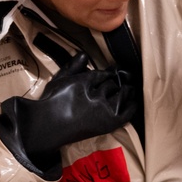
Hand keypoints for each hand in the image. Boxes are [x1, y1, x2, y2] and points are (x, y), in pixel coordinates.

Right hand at [0, 53, 137, 168]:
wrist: (47, 128)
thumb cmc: (50, 103)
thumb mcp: (59, 80)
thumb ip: (73, 67)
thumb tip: (84, 53)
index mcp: (85, 83)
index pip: (104, 74)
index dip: (111, 72)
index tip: (115, 71)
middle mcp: (96, 96)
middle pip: (114, 84)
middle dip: (118, 81)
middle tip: (125, 78)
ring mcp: (104, 111)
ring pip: (122, 95)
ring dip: (127, 90)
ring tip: (130, 87)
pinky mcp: (108, 124)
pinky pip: (127, 112)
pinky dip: (132, 105)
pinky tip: (134, 100)